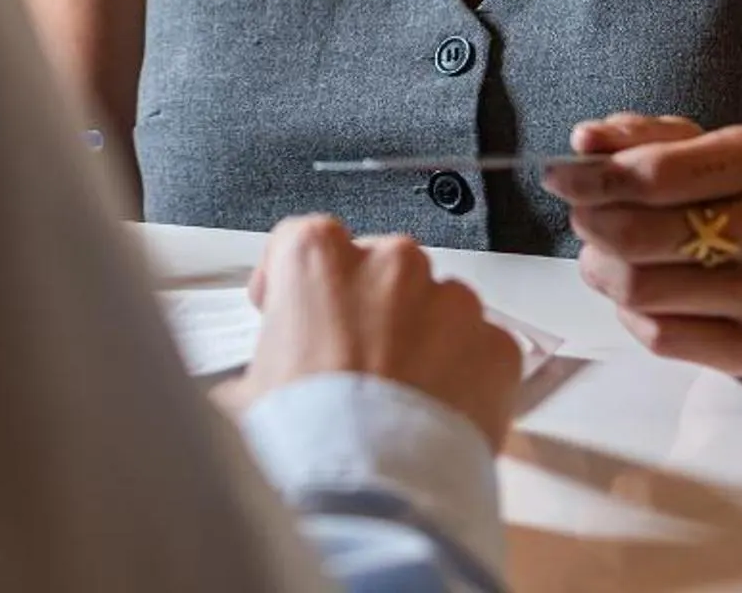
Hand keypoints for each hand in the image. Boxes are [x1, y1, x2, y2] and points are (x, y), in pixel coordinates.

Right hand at [224, 214, 527, 448]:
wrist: (373, 500)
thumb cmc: (308, 442)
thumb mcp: (244, 398)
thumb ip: (254, 369)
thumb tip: (246, 390)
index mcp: (318, 259)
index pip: (300, 241)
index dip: (289, 282)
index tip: (290, 311)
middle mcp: (389, 264)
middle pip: (376, 270)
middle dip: (365, 311)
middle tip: (348, 368)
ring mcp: (451, 302)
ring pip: (435, 305)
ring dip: (419, 338)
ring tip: (397, 399)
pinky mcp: (497, 347)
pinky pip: (480, 349)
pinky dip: (465, 374)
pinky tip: (435, 414)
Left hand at [540, 115, 741, 377]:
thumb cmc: (717, 190)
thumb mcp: (683, 144)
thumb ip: (632, 136)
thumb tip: (585, 141)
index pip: (653, 174)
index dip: (590, 178)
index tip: (555, 177)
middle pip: (636, 236)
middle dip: (590, 223)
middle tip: (582, 215)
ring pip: (639, 290)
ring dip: (602, 267)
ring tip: (608, 251)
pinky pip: (659, 336)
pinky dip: (629, 313)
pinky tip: (642, 290)